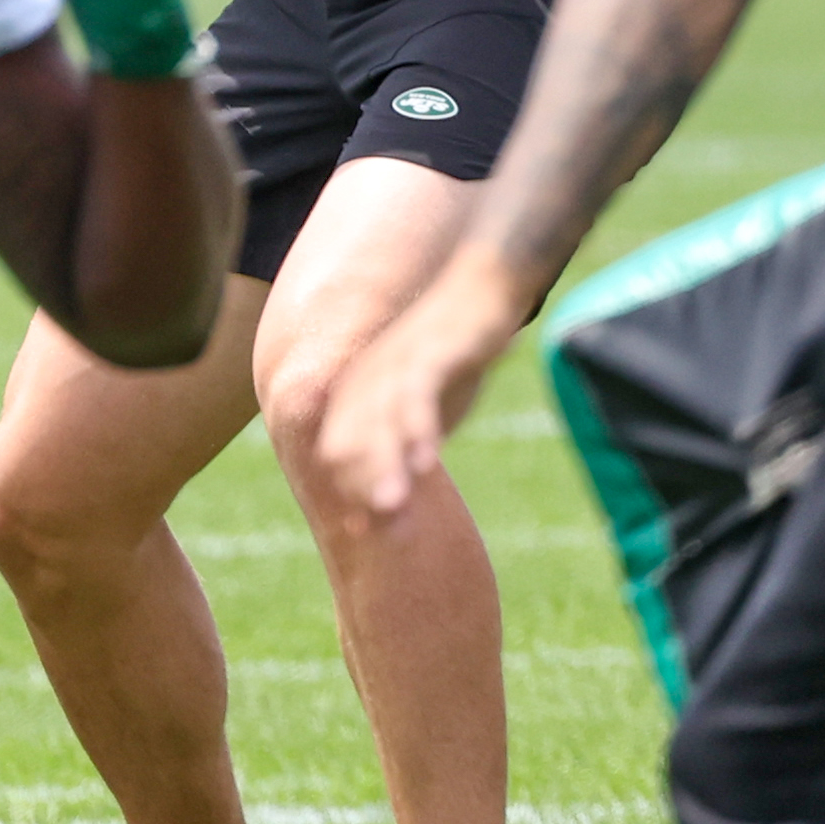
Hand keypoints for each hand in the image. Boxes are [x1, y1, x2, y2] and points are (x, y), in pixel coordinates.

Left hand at [314, 260, 528, 516]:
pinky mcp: (428, 353)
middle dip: (363, 490)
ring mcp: (395, 365)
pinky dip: (420, 429)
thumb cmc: (455, 347)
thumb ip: (410, 439)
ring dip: (387, 469)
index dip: (348, 493)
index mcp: (360, 393)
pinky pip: (418, 396)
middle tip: (374, 536)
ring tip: (393, 510)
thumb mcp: (427, 400)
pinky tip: (428, 462)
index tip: (360, 535)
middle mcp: (368, 380)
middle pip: (352, 443)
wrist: (484, 287)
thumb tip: (403, 487)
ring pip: (382, 425)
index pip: (340, 452)